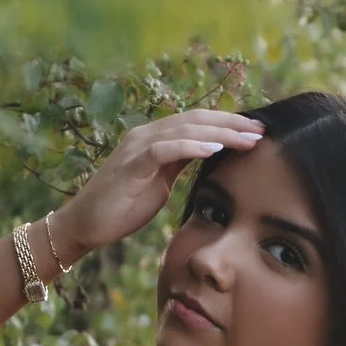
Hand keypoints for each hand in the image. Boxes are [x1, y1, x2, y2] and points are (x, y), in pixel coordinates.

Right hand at [50, 109, 263, 264]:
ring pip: (185, 129)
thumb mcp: (160, 184)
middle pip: (196, 120)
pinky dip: (191, 146)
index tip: (256, 132)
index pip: (197, 123)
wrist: (84, 225)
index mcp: (155, 139)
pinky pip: (166, 149)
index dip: (228, 124)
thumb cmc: (121, 208)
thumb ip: (180, 167)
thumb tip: (211, 160)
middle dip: (232, 123)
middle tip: (261, 131)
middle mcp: (146, 135)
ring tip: (247, 139)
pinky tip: (214, 148)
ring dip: (220, 133)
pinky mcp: (131, 164)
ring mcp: (137, 147)